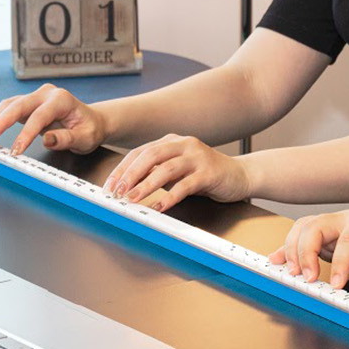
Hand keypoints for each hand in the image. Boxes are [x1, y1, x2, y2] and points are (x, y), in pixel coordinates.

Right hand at [0, 85, 108, 154]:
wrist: (90, 121)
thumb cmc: (89, 128)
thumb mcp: (85, 138)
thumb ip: (67, 139)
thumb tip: (47, 140)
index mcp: (62, 99)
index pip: (40, 116)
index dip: (26, 134)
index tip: (15, 151)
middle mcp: (46, 94)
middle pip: (17, 105)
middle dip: (0, 124)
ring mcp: (35, 97)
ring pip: (8, 105)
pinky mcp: (26, 104)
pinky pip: (6, 108)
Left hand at [103, 134, 251, 210]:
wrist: (240, 176)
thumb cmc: (206, 174)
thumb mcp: (178, 170)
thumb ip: (157, 173)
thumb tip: (128, 187)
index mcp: (172, 142)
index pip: (140, 152)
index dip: (122, 169)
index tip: (109, 186)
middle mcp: (184, 145)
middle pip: (150, 156)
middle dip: (130, 175)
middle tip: (117, 192)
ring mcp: (197, 157)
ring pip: (165, 169)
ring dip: (145, 186)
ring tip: (132, 200)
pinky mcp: (208, 173)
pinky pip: (185, 185)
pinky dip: (169, 197)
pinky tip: (159, 207)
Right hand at [268, 207, 348, 286]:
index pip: (348, 240)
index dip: (340, 263)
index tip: (337, 285)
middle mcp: (346, 220)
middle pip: (316, 227)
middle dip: (306, 252)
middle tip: (308, 279)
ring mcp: (334, 228)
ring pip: (304, 229)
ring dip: (293, 250)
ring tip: (290, 273)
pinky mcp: (327, 239)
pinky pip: (302, 238)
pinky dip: (287, 250)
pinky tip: (275, 261)